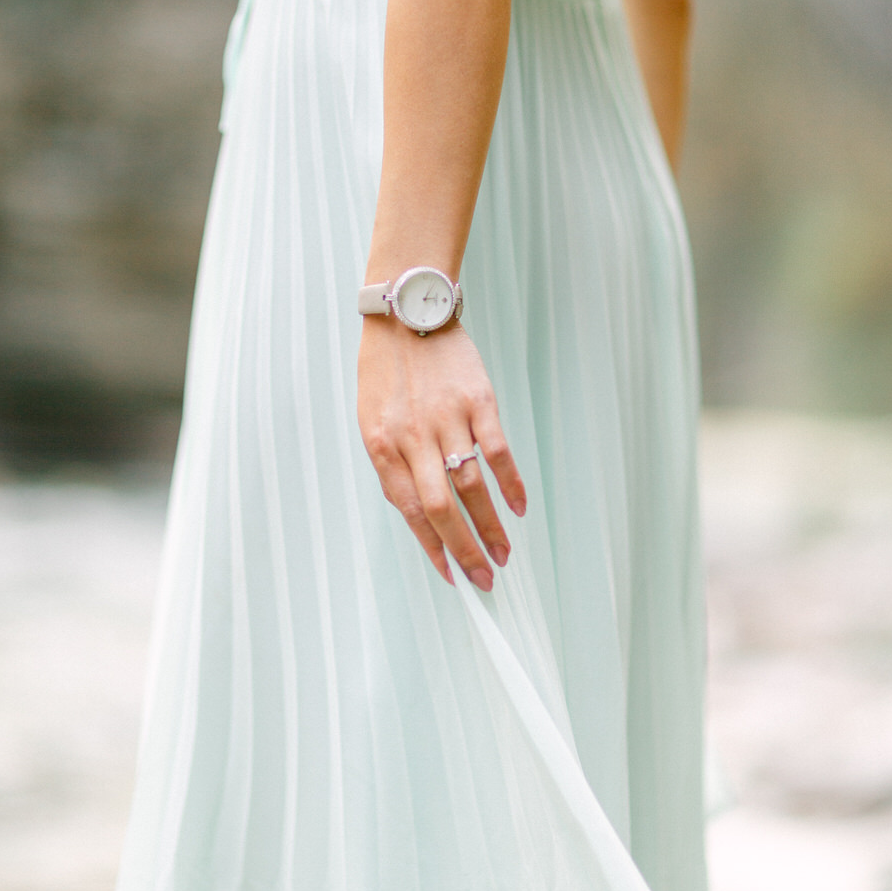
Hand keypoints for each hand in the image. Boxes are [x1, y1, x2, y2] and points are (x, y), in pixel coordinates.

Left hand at [357, 317, 525, 589]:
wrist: (405, 310)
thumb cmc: (386, 369)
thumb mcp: (372, 419)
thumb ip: (392, 463)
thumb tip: (418, 511)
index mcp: (383, 446)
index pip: (411, 511)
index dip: (433, 549)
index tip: (452, 576)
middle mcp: (414, 437)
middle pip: (443, 508)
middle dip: (465, 551)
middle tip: (485, 579)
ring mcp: (448, 418)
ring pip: (473, 486)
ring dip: (490, 526)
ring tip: (504, 554)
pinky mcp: (478, 400)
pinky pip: (498, 451)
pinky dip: (511, 483)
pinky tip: (519, 508)